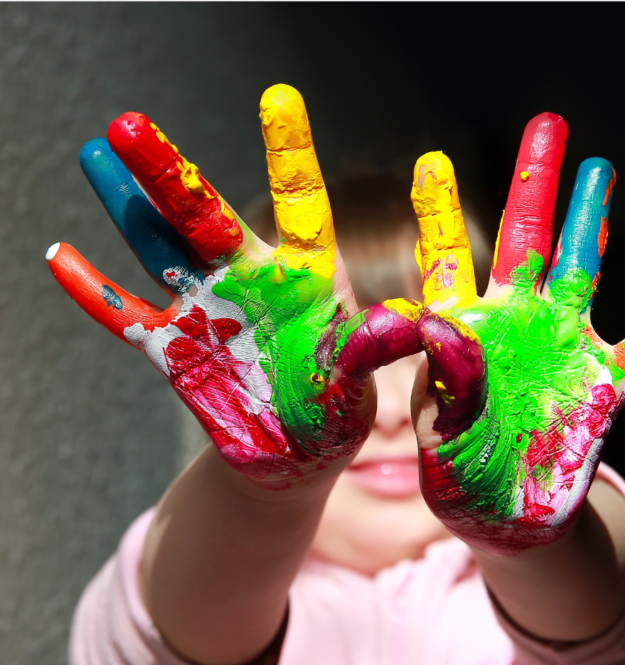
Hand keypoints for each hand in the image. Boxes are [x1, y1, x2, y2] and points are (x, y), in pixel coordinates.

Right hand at [48, 85, 420, 487]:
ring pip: (160, 248)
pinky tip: (62, 257)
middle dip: (169, 174)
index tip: (279, 97)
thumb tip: (410, 324)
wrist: (296, 454)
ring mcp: (208, 311)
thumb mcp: (358, 383)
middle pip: (208, 216)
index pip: (299, 205)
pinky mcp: (177, 350)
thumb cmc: (335, 412)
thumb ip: (371, 352)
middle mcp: (251, 281)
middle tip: (129, 125)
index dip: (289, 154)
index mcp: (306, 280)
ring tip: (96, 156)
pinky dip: (96, 294)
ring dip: (127, 207)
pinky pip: (128, 318)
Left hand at [409, 114, 624, 553]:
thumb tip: (438, 321)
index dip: (439, 213)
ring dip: (597, 225)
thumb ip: (446, 382)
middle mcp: (516, 329)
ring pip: (584, 273)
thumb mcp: (442, 435)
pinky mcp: (603, 388)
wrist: (505, 519)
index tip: (431, 162)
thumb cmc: (462, 477)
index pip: (448, 262)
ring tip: (600, 172)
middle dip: (536, 186)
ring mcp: (562, 351)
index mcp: (464, 337)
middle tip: (547, 127)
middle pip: (527, 243)